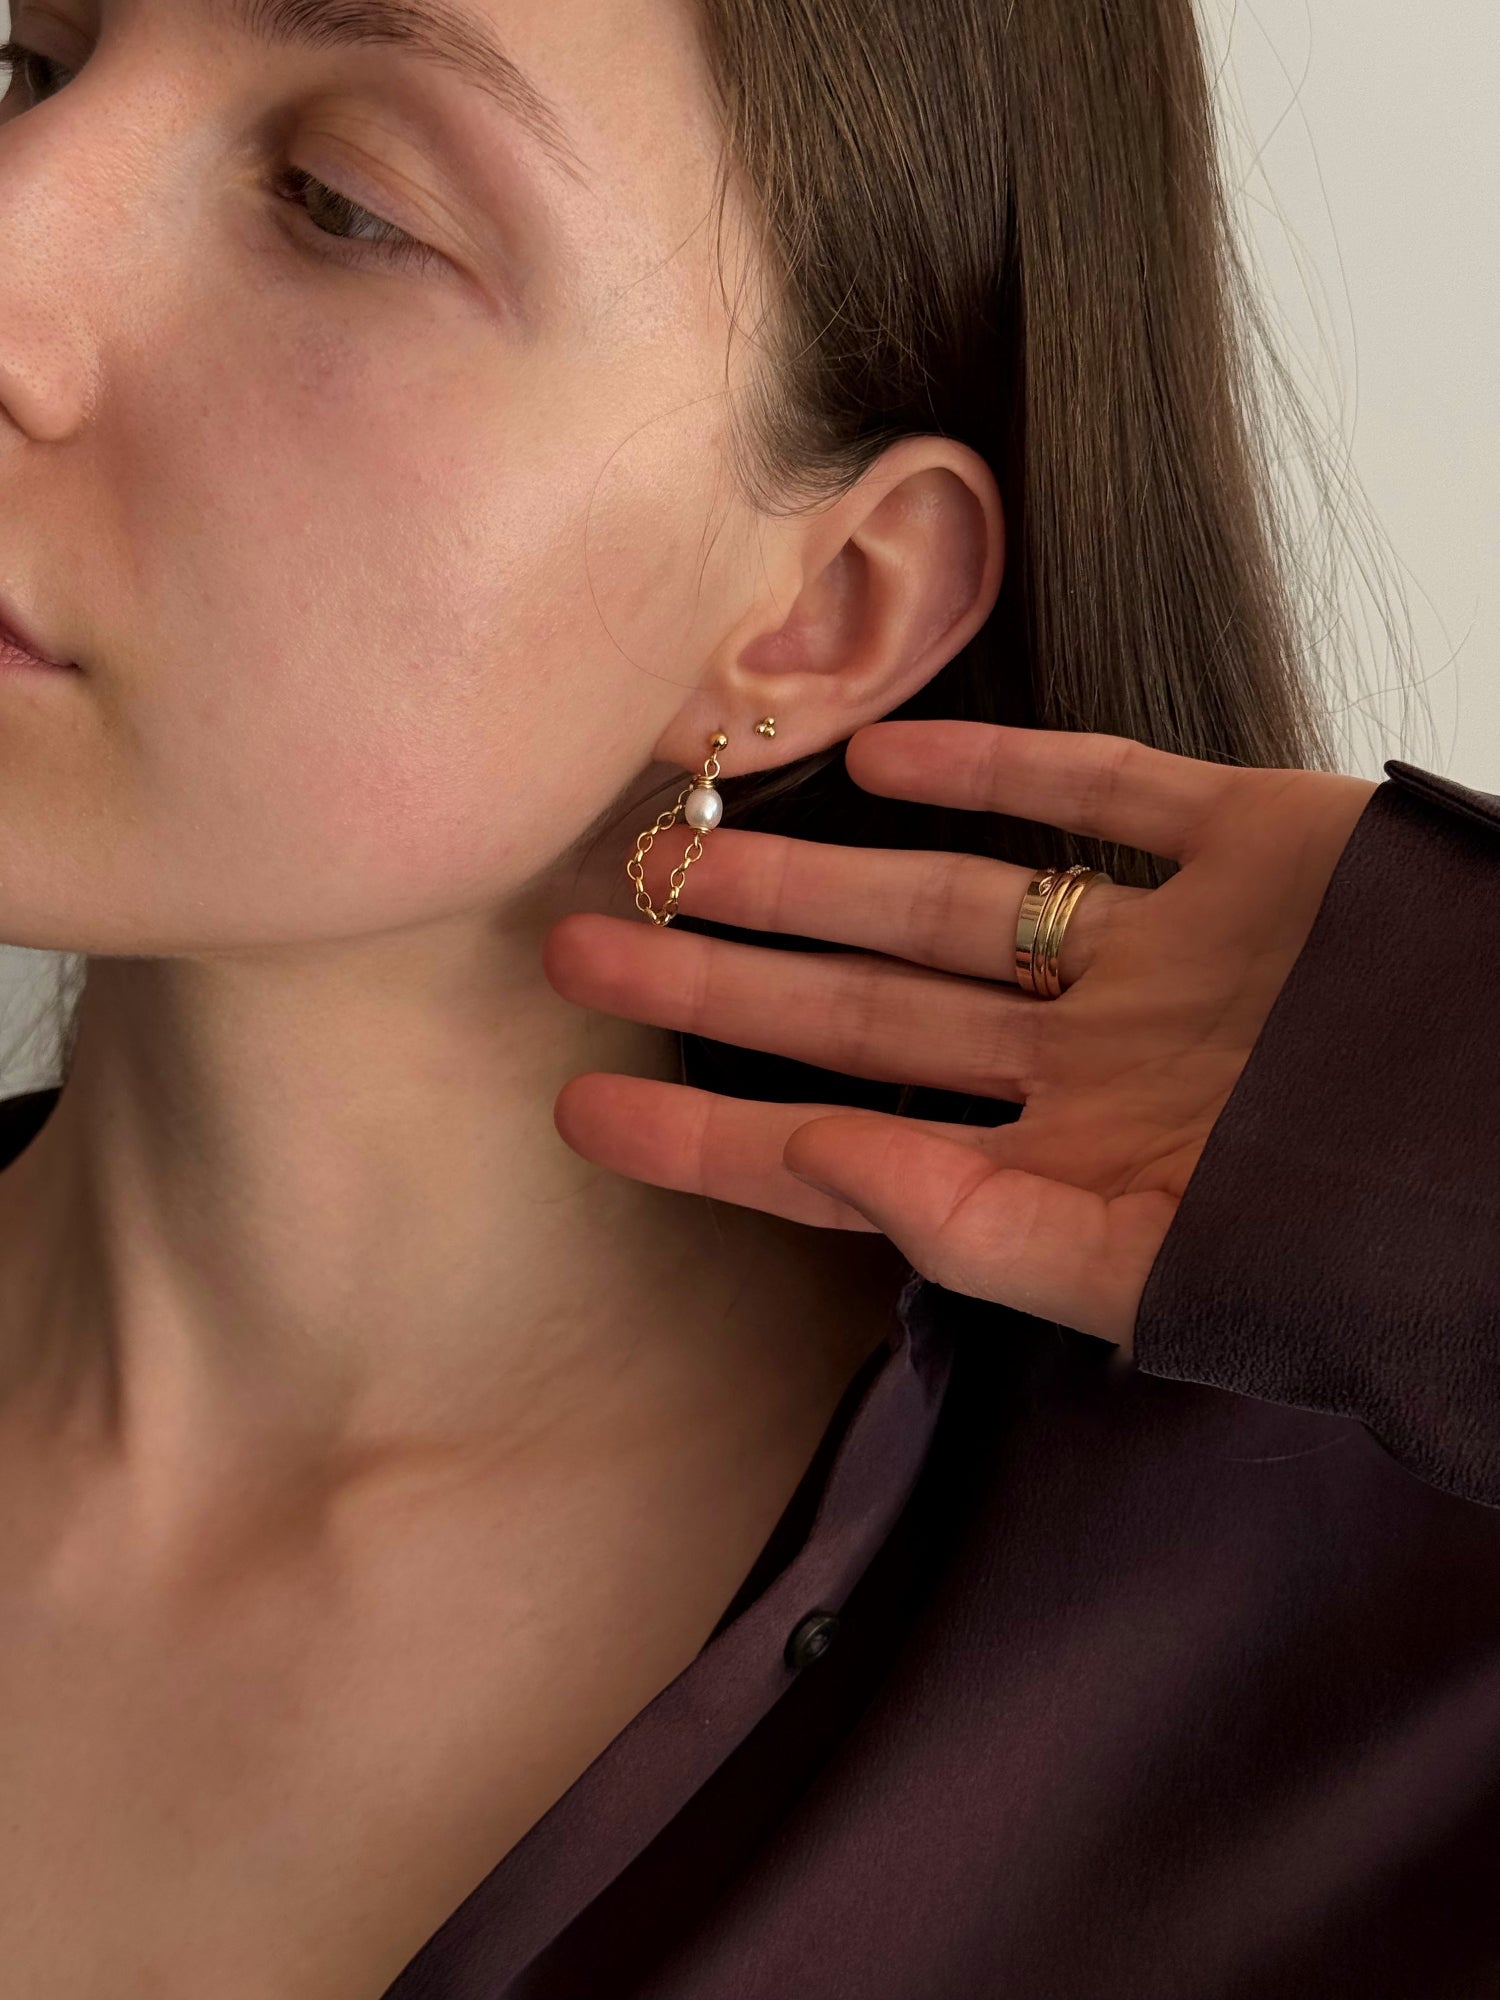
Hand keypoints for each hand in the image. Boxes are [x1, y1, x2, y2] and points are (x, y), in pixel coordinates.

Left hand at [542, 722, 1377, 1352]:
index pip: (843, 1150)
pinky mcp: (1257, 847)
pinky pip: (1105, 791)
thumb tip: (822, 1164)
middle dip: (718, 980)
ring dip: (814, 869)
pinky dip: (1004, 768)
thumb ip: (989, 1235)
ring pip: (949, 896)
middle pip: (864, 1008)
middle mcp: (1096, 1055)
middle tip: (571, 946)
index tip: (578, 1114)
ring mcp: (1169, 949)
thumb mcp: (1172, 1273)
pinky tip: (889, 756)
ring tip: (679, 845)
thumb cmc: (1380, 1239)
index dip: (708, 1134)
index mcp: (1070, 1166)